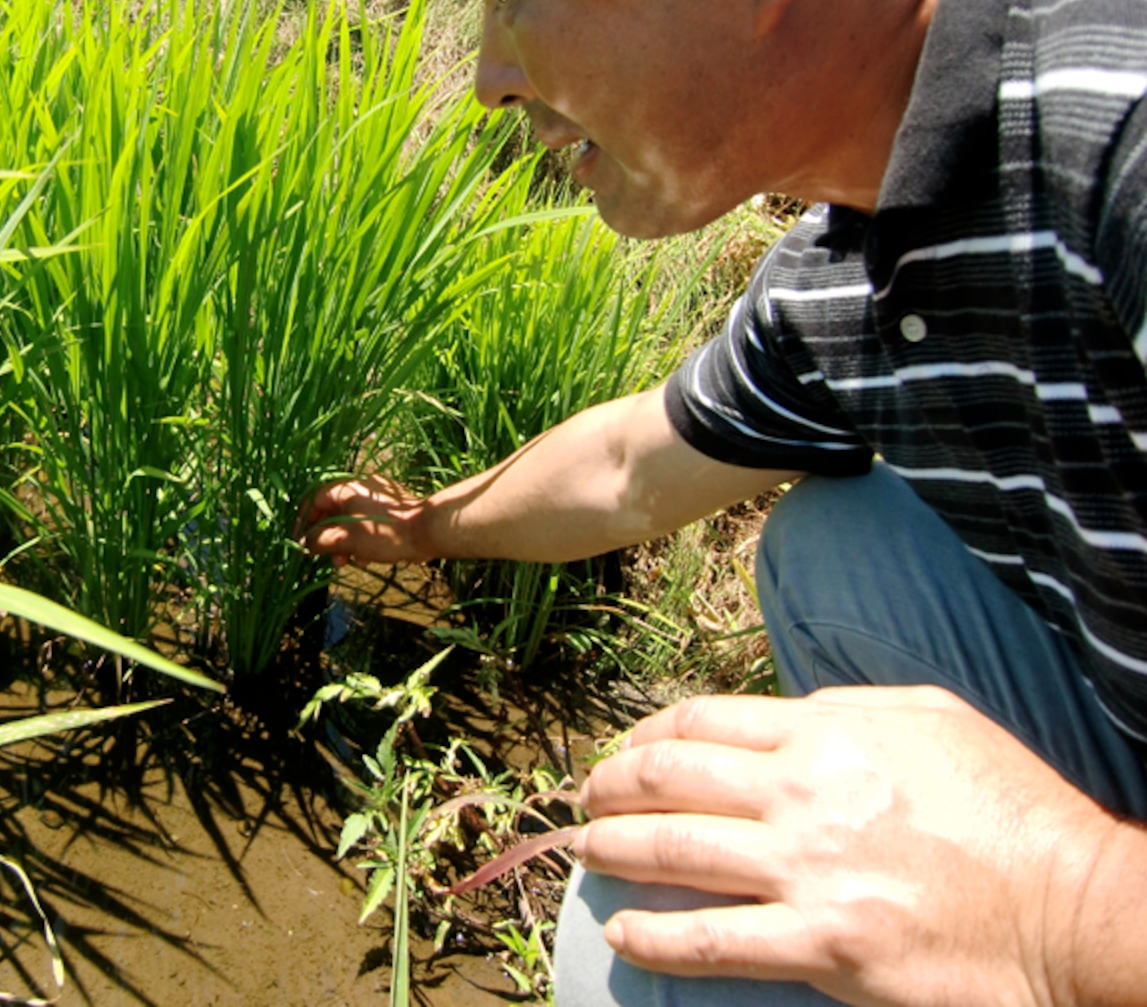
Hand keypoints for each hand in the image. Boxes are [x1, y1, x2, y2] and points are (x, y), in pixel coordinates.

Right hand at [300, 475, 431, 566]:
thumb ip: (320, 540)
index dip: (304, 523)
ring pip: (350, 520)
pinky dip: (362, 540)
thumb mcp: (346, 540)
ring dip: (344, 543)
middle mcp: (360, 487)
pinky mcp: (391, 509)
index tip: (301, 543)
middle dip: (328, 538)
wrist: (427, 531)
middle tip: (328, 558)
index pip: (313, 501)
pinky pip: (367, 523)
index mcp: (345, 488)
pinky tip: (366, 558)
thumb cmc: (383, 533)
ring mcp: (377, 497)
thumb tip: (304, 544)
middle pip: (332, 512)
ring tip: (347, 562)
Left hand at [573, 685, 1118, 1006]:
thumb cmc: (1006, 802)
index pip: (702, 722)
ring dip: (612, 847)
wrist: (1069, 901)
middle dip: (612, 784)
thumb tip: (786, 711)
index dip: (647, 735)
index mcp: (822, 731)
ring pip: (674, 851)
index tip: (626, 750)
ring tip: (582, 850)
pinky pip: (711, 940)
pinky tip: (623, 933)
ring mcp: (804, 870)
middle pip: (671, 779)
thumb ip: (844, 705)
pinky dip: (654, 936)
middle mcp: (799, 792)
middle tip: (586, 797)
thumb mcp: (927, 716)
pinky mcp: (821, 946)